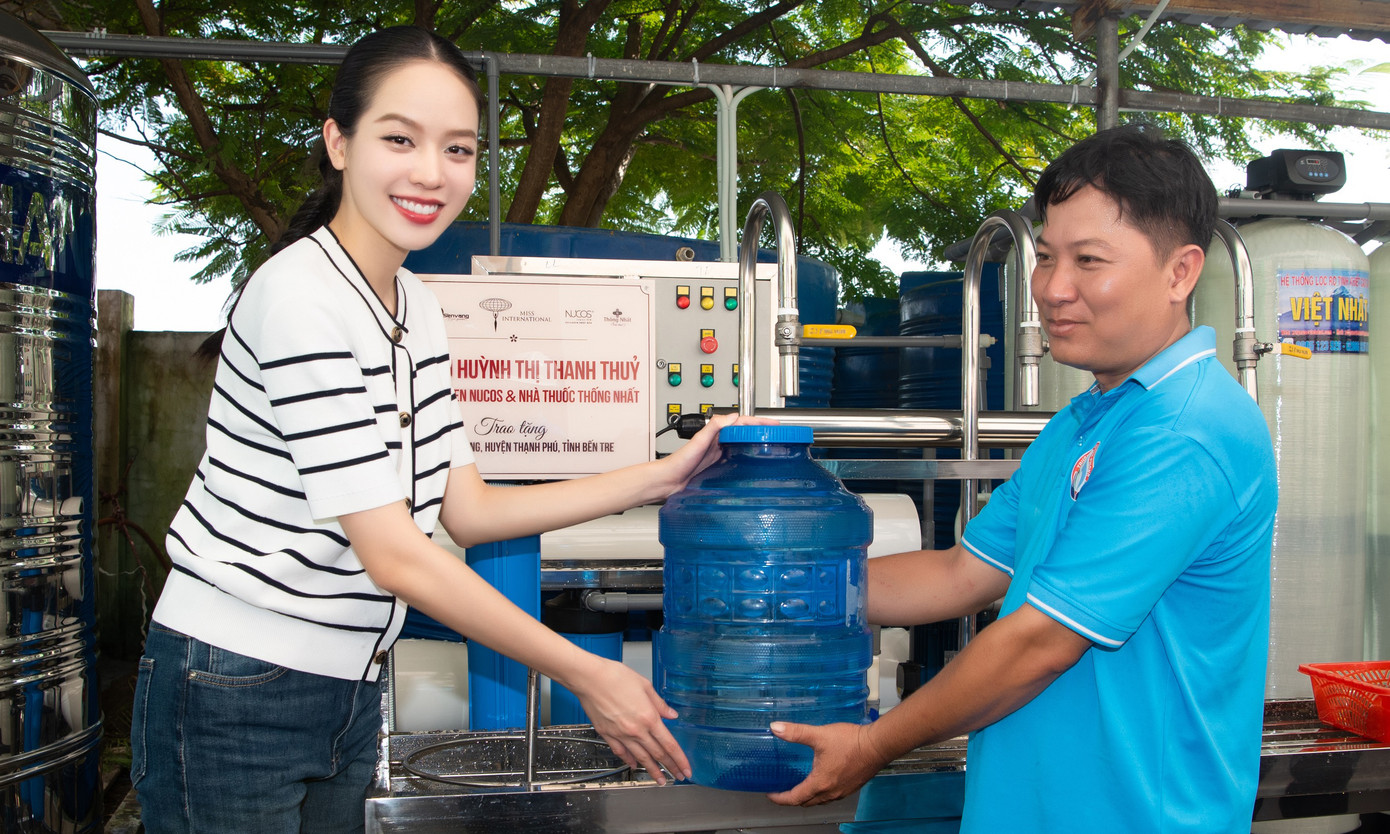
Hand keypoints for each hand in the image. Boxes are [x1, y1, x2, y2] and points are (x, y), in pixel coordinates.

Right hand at [569, 656, 690, 784]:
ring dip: (652, 770)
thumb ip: (659, 704)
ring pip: (640, 758)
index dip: (679, 759)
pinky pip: (621, 752)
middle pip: (657, 754)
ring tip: (659, 780)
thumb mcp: (645, 685)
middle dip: (670, 768)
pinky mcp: (607, 734)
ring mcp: (621, 734)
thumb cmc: (615, 677)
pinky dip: (629, 760)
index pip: (669, 744)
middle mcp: (636, 730)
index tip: (686, 769)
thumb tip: (671, 715)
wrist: (589, 678)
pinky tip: (635, 765)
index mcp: (648, 717)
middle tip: (678, 777)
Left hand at [657, 412, 778, 495]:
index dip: (758, 421)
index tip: (773, 423)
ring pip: (741, 442)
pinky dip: (745, 455)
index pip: (742, 422)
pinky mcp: (715, 463)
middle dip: (760, 429)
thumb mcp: (698, 442)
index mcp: (715, 432)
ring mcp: (717, 452)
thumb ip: (713, 427)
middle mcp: (717, 440)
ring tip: (769, 443)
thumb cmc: (678, 462)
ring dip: (754, 440)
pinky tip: (751, 461)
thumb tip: (732, 416)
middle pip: (744, 430)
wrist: (668, 479)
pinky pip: (735, 455)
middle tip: (776, 432)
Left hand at [766, 721, 891, 806]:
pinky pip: (831, 796)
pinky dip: (821, 793)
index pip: (794, 798)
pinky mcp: (851, 787)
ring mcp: (842, 791)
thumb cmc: (852, 742)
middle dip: (792, 799)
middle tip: (783, 791)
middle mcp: (830, 792)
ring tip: (800, 787)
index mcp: (820, 783)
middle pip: (806, 802)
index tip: (771, 794)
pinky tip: (822, 781)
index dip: (780, 798)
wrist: (877, 745)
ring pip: (819, 801)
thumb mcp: (819, 735)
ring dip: (808, 797)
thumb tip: (776, 728)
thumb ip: (796, 732)